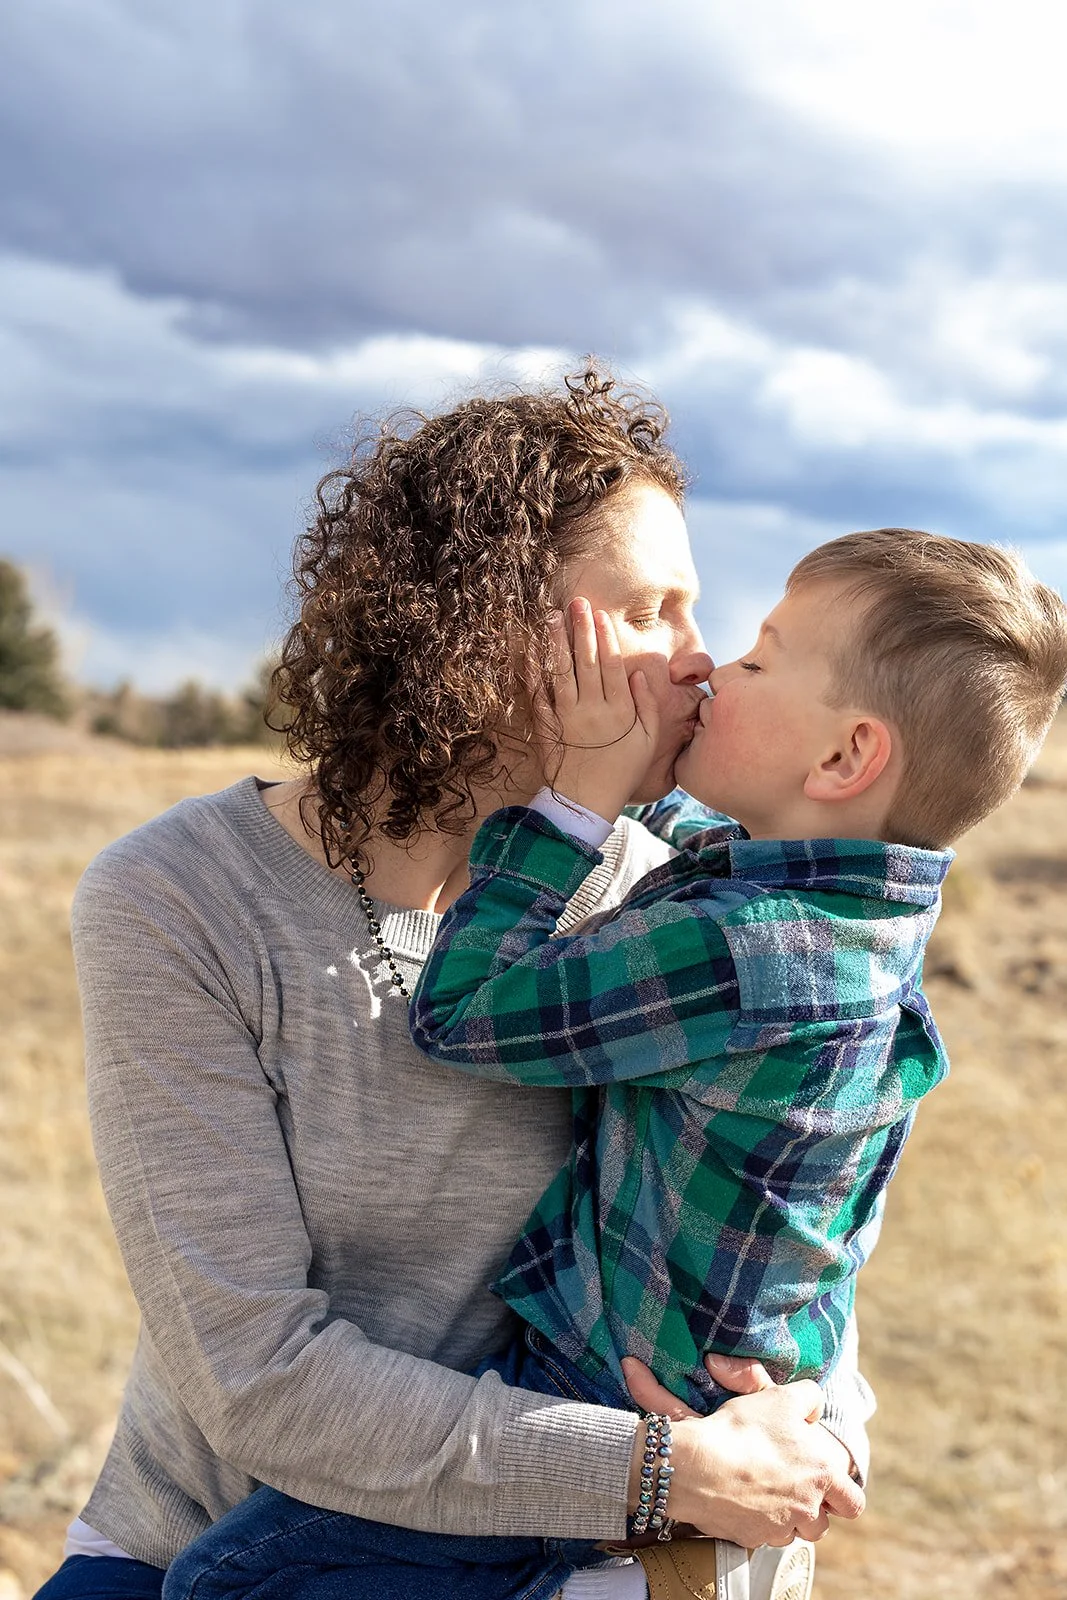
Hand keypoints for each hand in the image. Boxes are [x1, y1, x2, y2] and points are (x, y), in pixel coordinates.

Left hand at [539, 599, 658, 821]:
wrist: (587, 803)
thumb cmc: (622, 773)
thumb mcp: (648, 742)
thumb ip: (647, 706)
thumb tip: (639, 674)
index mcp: (620, 710)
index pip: (613, 665)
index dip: (607, 637)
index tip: (601, 615)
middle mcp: (593, 709)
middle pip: (587, 661)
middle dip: (582, 628)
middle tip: (577, 603)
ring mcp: (567, 717)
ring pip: (562, 672)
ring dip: (557, 642)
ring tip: (553, 617)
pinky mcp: (547, 728)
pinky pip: (539, 696)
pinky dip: (534, 674)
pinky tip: (531, 653)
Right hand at [621, 1355, 863, 1547]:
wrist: (699, 1465)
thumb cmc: (743, 1430)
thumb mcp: (780, 1398)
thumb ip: (809, 1398)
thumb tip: (815, 1409)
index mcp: (822, 1476)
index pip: (853, 1503)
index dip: (843, 1494)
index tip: (827, 1484)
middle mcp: (807, 1510)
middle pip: (822, 1524)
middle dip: (813, 1510)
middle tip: (792, 1487)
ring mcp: (778, 1529)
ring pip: (793, 1532)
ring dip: (785, 1518)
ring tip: (764, 1492)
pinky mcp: (750, 1538)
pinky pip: (762, 1536)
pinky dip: (756, 1522)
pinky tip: (741, 1499)